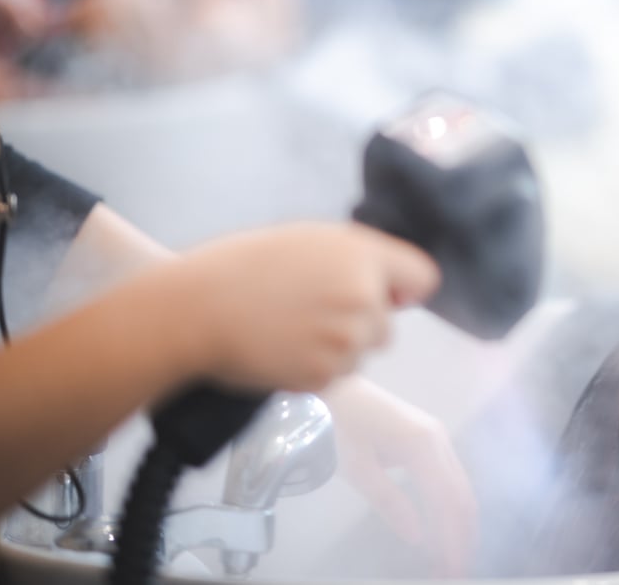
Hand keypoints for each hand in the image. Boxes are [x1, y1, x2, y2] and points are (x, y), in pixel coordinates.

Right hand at [162, 222, 439, 392]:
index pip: (422, 278)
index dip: (402, 289)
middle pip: (387, 325)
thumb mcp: (307, 241)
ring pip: (362, 354)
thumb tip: (392, 287)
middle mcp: (365, 297)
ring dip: (336, 350)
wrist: (195, 310)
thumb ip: (355, 259)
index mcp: (362, 255)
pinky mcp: (326, 375)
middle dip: (359, 324)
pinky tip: (282, 351)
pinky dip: (314, 371)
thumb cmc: (241, 267)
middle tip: (309, 314)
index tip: (384, 296)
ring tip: (290, 331)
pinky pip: (336, 377)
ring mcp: (347, 339)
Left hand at [321, 376, 476, 575]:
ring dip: (460, 524)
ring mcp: (436, 436)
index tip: (451, 569)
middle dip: (463, 537)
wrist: (333, 386)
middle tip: (456, 571)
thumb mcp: (358, 468)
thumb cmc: (339, 422)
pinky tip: (447, 527)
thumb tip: (416, 536)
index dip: (452, 540)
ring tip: (454, 556)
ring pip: (460, 487)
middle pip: (462, 496)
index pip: (447, 502)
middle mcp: (437, 438)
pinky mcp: (428, 439)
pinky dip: (452, 506)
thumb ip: (390, 503)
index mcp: (421, 444)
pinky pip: (450, 477)